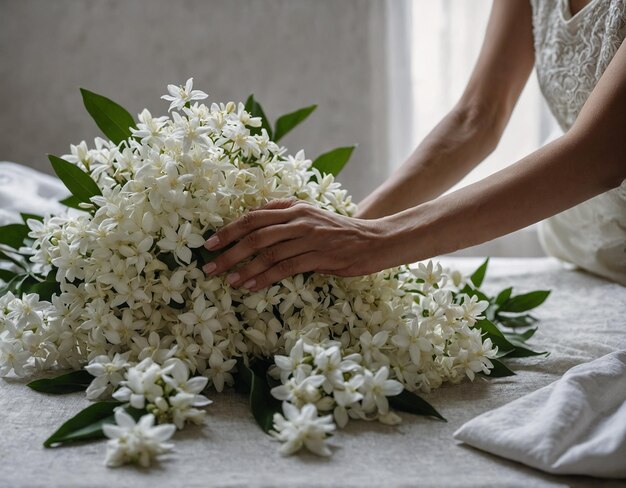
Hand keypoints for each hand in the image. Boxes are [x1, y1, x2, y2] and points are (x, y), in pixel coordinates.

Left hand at [202, 198, 392, 290]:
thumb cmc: (339, 231)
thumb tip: (257, 218)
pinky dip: (265, 278)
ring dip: (244, 268)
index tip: (209, 243)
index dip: (229, 230)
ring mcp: (309, 238)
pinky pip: (285, 268)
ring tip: (227, 279)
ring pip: (267, 252)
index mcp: (294, 208)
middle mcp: (298, 220)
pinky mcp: (319, 257)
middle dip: (228, 251)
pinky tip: (251, 286)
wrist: (374, 240)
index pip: (253, 217)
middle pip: (255, 234)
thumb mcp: (311, 216)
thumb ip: (286, 214)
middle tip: (209, 266)